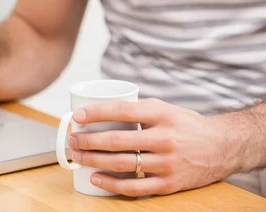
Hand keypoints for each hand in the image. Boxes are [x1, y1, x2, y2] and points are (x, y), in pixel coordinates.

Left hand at [68, 98, 232, 196]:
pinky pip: (135, 187)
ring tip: (77, 156)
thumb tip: (98, 109)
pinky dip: (111, 184)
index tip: (78, 115)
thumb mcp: (164, 108)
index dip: (96, 113)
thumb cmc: (185, 125)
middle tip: (73, 139)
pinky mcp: (170, 184)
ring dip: (94, 161)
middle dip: (88, 140)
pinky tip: (95, 178)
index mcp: (162, 115)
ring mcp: (167, 163)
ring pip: (122, 163)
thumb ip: (137, 109)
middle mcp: (165, 138)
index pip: (122, 111)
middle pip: (117, 140)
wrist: (222, 146)